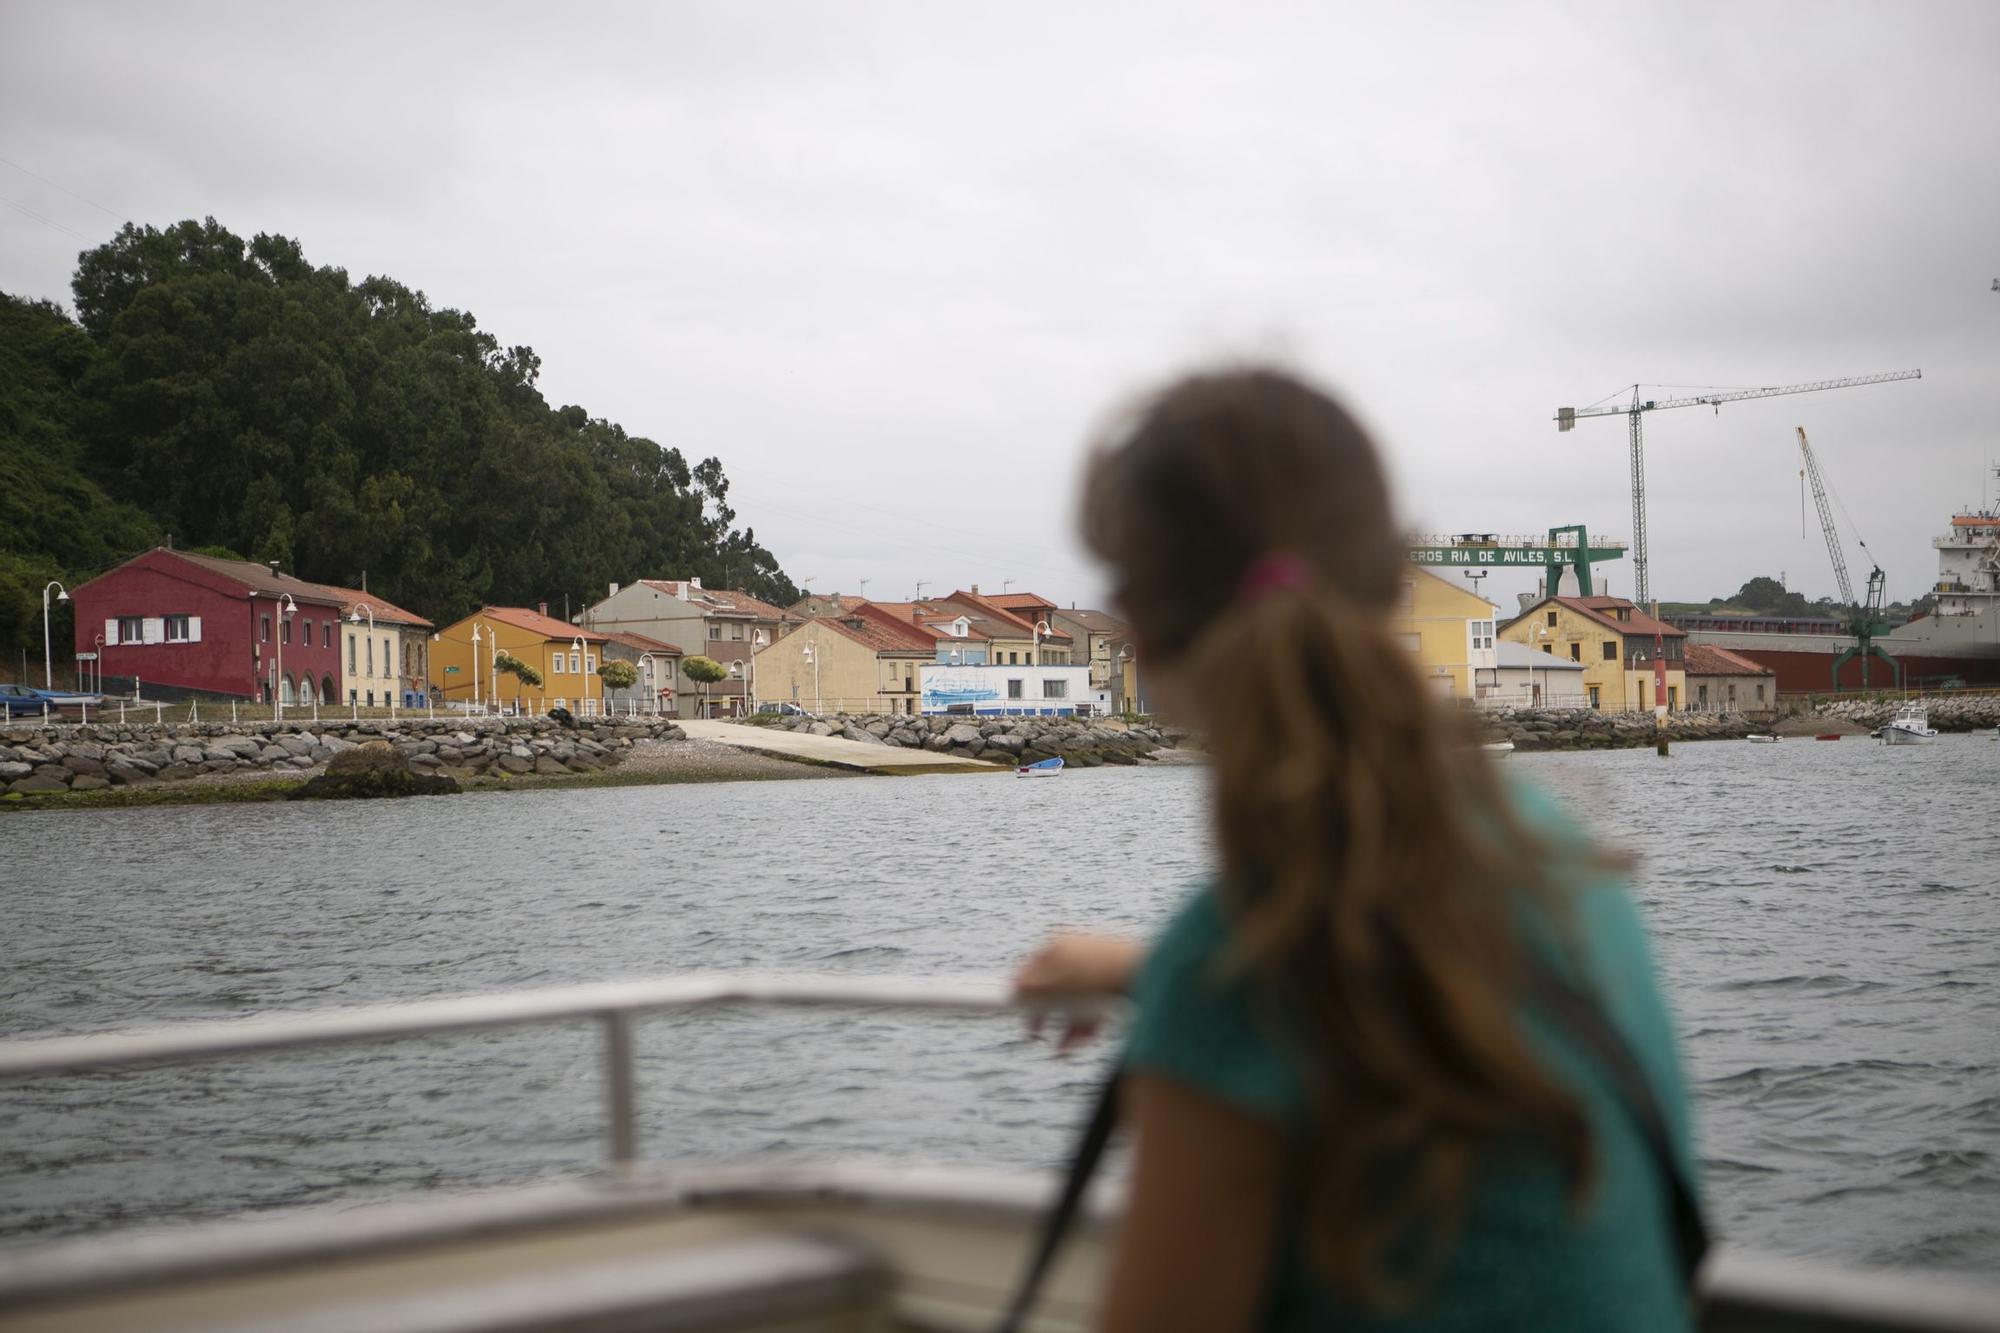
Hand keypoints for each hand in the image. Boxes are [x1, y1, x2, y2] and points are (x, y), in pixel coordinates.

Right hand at [1013, 933, 1143, 1051]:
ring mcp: (1094, 970)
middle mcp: (1074, 954)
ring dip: (1063, 1026)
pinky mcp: (1111, 985)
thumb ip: (1033, 985)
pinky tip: (1079, 1041)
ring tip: (1062, 1047)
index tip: (1012, 1011)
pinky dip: (1084, 1025)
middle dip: (1043, 1014)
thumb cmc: (1098, 972)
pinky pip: (1091, 1007)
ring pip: (1071, 1002)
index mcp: (1057, 945)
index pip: (1029, 968)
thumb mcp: (1058, 980)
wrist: (1147, 972)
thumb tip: (1013, 987)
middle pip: (1050, 988)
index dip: (1019, 991)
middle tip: (1035, 1034)